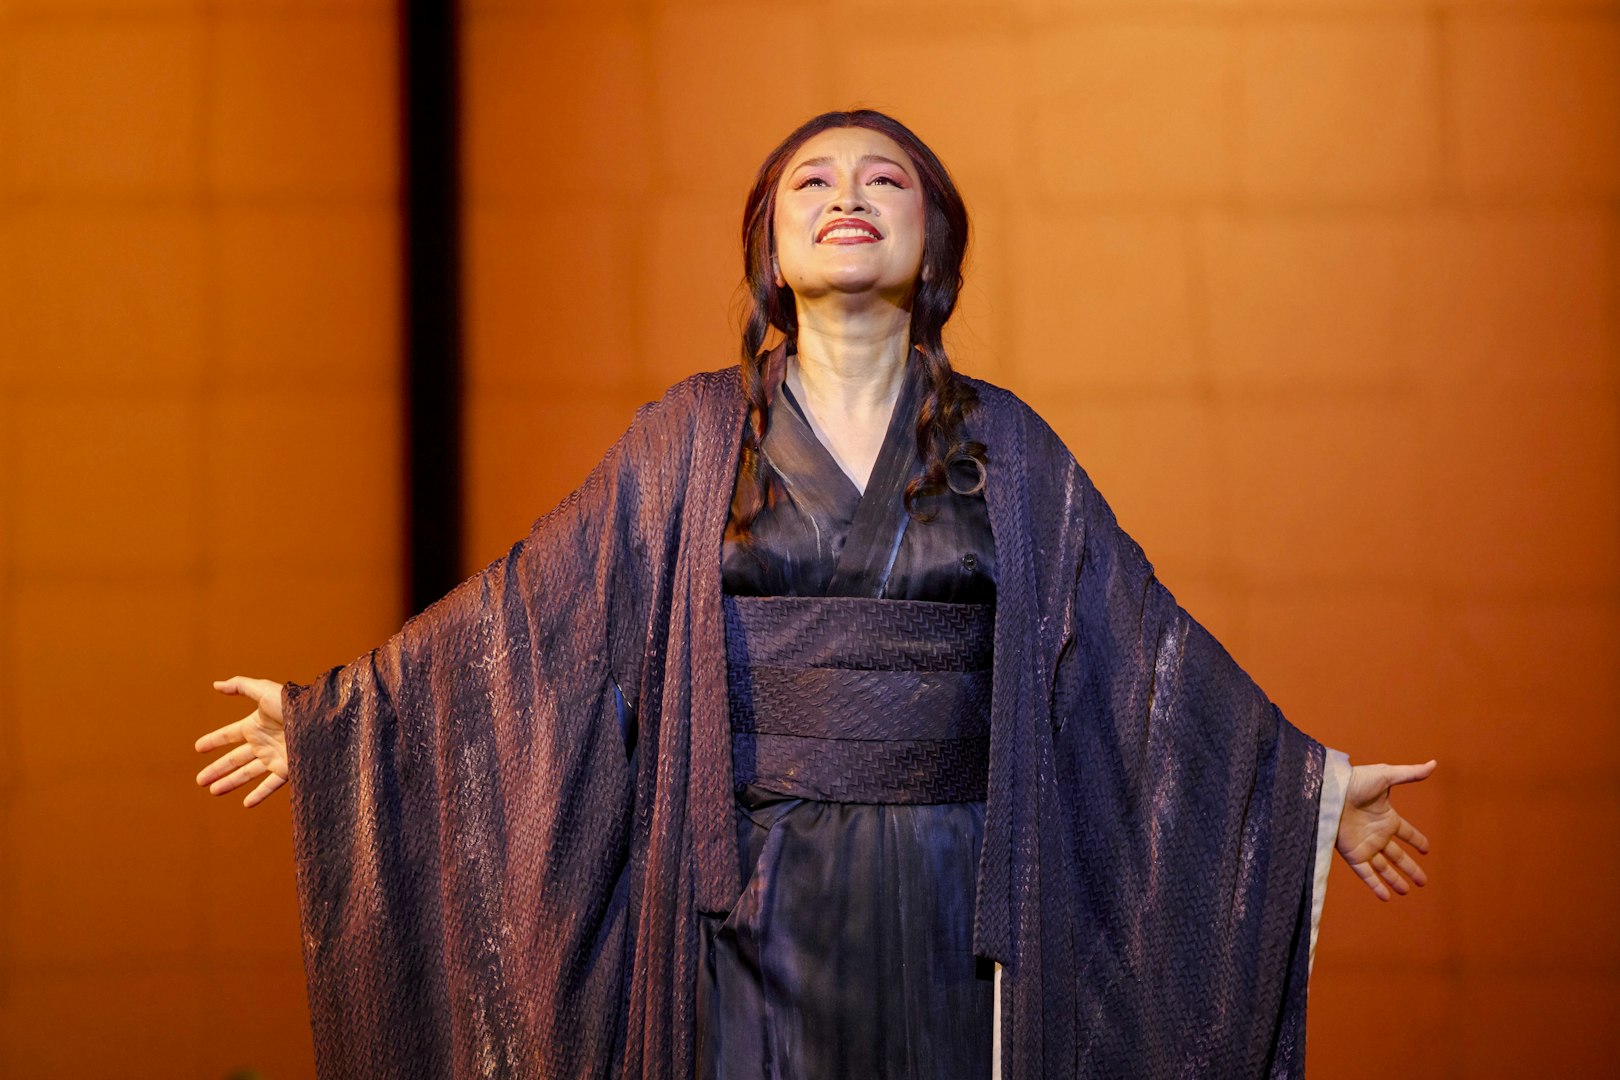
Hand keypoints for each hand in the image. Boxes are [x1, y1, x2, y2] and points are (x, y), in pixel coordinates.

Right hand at [196, 676, 288, 807]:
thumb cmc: (293, 703)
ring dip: (231, 782)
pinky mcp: (287, 769)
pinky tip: (247, 804)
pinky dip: (259, 795)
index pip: (229, 735)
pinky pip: (270, 785)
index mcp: (255, 725)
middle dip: (217, 769)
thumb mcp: (264, 691)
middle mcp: (263, 743)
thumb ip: (240, 686)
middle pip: (235, 759)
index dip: (213, 741)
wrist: (320, 720)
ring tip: (213, 791)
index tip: (198, 748)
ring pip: (247, 773)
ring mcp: (274, 757)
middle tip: (200, 780)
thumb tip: (216, 684)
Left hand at [1336, 760, 1434, 900]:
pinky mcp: (1352, 854)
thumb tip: (1434, 764)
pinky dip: (1376, 885)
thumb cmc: (1355, 781)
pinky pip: (1366, 873)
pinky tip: (1386, 897)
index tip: (1427, 849)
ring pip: (1384, 867)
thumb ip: (1410, 774)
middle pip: (1398, 856)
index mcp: (1387, 817)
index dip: (1417, 841)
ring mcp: (1365, 845)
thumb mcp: (1386, 775)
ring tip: (1406, 892)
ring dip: (1395, 880)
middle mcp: (1377, 834)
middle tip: (1424, 882)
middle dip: (1410, 868)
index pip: (1407, 833)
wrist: (1329, 792)